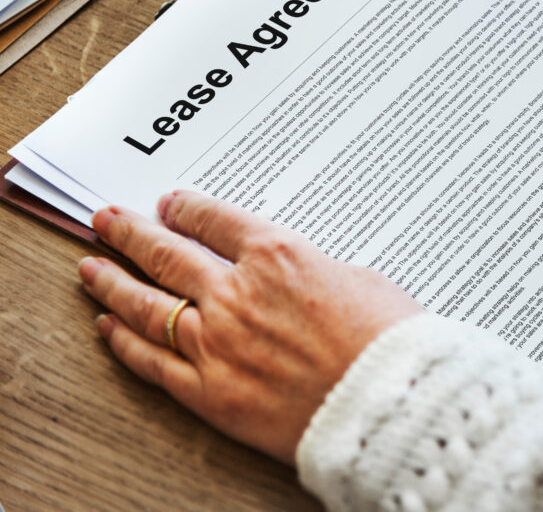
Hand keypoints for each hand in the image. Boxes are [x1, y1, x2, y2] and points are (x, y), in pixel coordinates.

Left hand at [79, 190, 422, 463]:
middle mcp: (236, 293)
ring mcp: (216, 343)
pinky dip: (125, 343)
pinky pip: (154, 362)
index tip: (170, 205)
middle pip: (167, 254)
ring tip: (91, 268)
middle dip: (131, 234)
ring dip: (113, 282)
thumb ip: (313, 271)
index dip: (187, 209)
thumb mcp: (360, 279)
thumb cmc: (387, 340)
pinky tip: (108, 328)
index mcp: (277, 255)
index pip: (215, 220)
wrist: (387, 402)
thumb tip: (294, 275)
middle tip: (106, 221)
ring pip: (147, 305)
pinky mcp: (210, 392)